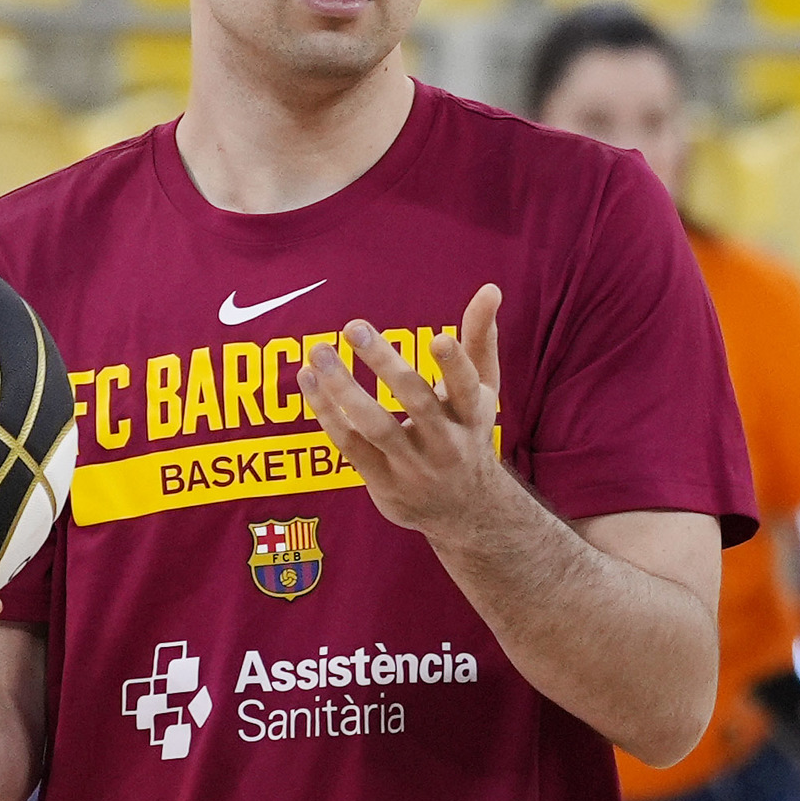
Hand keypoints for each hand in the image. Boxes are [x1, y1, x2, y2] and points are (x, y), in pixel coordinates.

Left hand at [299, 282, 505, 537]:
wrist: (464, 511)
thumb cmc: (467, 433)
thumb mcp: (482, 390)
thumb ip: (480, 339)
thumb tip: (490, 288)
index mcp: (474, 415)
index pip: (467, 387)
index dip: (454, 365)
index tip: (438, 338)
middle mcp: (447, 443)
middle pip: (416, 402)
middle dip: (385, 364)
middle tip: (354, 327)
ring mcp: (414, 466)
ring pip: (375, 426)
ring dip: (343, 388)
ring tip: (318, 351)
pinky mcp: (384, 483)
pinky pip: (349, 444)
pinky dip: (326, 412)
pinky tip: (309, 379)